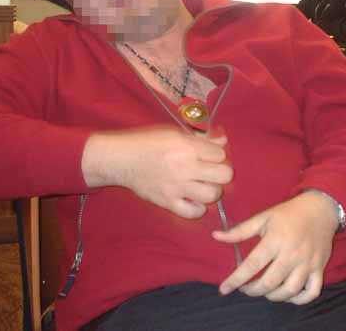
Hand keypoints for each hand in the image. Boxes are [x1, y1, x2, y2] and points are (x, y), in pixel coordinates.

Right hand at [82, 127, 232, 218]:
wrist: (121, 159)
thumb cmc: (147, 143)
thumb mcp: (175, 134)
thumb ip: (201, 139)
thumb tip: (224, 142)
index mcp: (187, 148)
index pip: (220, 154)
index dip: (218, 155)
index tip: (210, 156)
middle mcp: (184, 167)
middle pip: (224, 175)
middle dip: (222, 173)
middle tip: (211, 172)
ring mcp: (177, 187)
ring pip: (213, 195)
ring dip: (212, 190)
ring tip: (203, 185)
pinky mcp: (167, 202)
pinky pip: (193, 212)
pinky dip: (198, 208)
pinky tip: (193, 199)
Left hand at [213, 191, 338, 304]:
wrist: (321, 208)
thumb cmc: (288, 213)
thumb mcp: (263, 217)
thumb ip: (240, 231)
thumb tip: (216, 236)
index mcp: (275, 239)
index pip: (252, 265)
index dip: (236, 279)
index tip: (223, 289)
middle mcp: (292, 253)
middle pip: (270, 282)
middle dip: (253, 291)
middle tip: (245, 288)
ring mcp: (307, 262)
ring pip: (290, 290)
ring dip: (273, 296)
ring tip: (264, 291)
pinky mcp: (319, 268)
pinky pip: (311, 292)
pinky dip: (299, 300)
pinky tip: (287, 295)